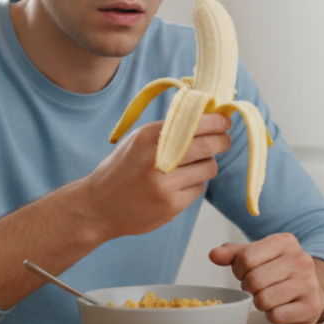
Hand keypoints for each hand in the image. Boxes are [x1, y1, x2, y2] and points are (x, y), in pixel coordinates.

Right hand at [81, 112, 231, 240]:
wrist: (98, 206)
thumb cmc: (121, 169)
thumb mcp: (137, 140)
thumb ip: (168, 130)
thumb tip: (206, 117)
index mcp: (147, 137)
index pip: (193, 123)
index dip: (216, 121)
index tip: (225, 121)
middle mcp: (156, 160)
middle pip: (208, 145)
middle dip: (222, 141)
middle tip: (225, 140)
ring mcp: (164, 185)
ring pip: (208, 168)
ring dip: (207, 164)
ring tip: (195, 164)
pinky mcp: (171, 206)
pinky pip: (199, 189)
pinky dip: (195, 184)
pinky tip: (180, 184)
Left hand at [209, 234, 323, 323]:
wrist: (311, 290)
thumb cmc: (279, 271)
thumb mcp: (257, 256)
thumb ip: (233, 254)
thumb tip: (214, 254)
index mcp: (285, 242)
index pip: (246, 257)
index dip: (238, 270)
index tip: (246, 272)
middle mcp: (300, 260)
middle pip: (253, 280)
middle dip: (249, 287)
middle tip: (257, 287)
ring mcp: (308, 284)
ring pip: (264, 299)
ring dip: (260, 302)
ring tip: (269, 296)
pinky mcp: (310, 307)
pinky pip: (276, 316)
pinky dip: (272, 315)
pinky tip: (281, 307)